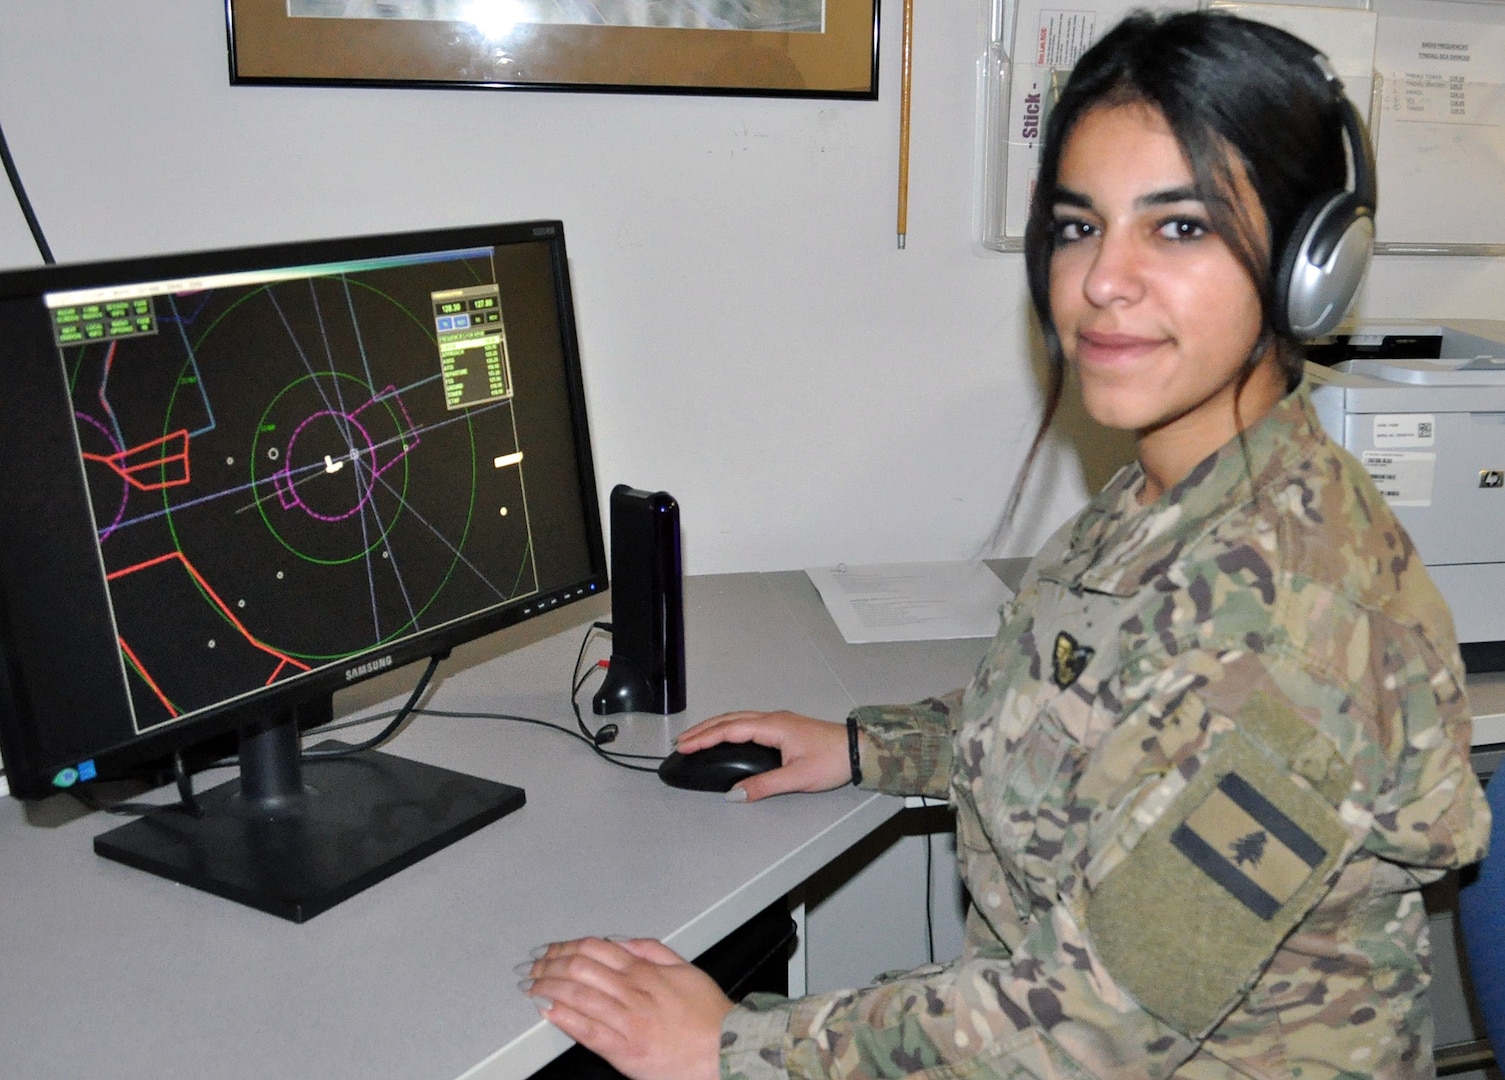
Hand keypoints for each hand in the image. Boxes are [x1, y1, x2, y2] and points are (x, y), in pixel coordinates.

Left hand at [521, 936, 731, 1079]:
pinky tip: (547, 1010)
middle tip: (534, 966)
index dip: (566, 946)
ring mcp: (627, 1021)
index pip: (595, 949)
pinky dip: (563, 1017)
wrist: (727, 1048)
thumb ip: (652, 951)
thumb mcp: (685, 969)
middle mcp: (633, 992)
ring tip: (532, 985)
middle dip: (550, 964)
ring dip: (549, 986)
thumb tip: (622, 942)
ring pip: (578, 994)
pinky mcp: (624, 1049)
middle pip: (580, 967)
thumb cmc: (708, 1015)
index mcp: (645, 971)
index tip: (552, 950)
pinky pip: (586, 1030)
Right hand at [675, 710, 850, 801]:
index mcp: (773, 727)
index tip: (685, 746)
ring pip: (738, 719)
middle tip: (682, 741)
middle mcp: (773, 719)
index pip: (729, 730)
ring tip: (696, 737)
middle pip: (729, 719)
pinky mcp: (784, 727)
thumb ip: (764, 786)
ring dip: (715, 726)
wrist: (858, 749)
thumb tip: (735, 794)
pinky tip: (726, 736)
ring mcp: (778, 721)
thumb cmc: (832, 760)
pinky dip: (729, 727)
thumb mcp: (797, 778)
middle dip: (703, 729)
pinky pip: (748, 722)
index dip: (705, 738)